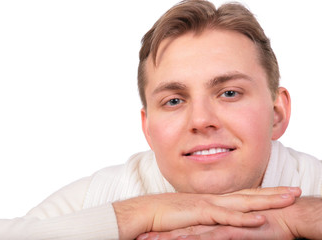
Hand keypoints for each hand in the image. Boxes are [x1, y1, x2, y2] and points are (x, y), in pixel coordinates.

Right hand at [113, 186, 300, 239]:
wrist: (144, 212)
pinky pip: (225, 216)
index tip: (280, 193)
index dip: (263, 193)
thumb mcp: (189, 217)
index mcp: (212, 200)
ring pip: (243, 202)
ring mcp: (208, 205)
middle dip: (273, 193)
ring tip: (288, 200)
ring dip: (267, 201)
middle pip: (249, 194)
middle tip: (295, 192)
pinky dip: (243, 217)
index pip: (243, 195)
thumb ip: (204, 219)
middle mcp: (214, 199)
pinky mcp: (200, 213)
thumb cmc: (164, 217)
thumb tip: (215, 224)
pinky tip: (260, 219)